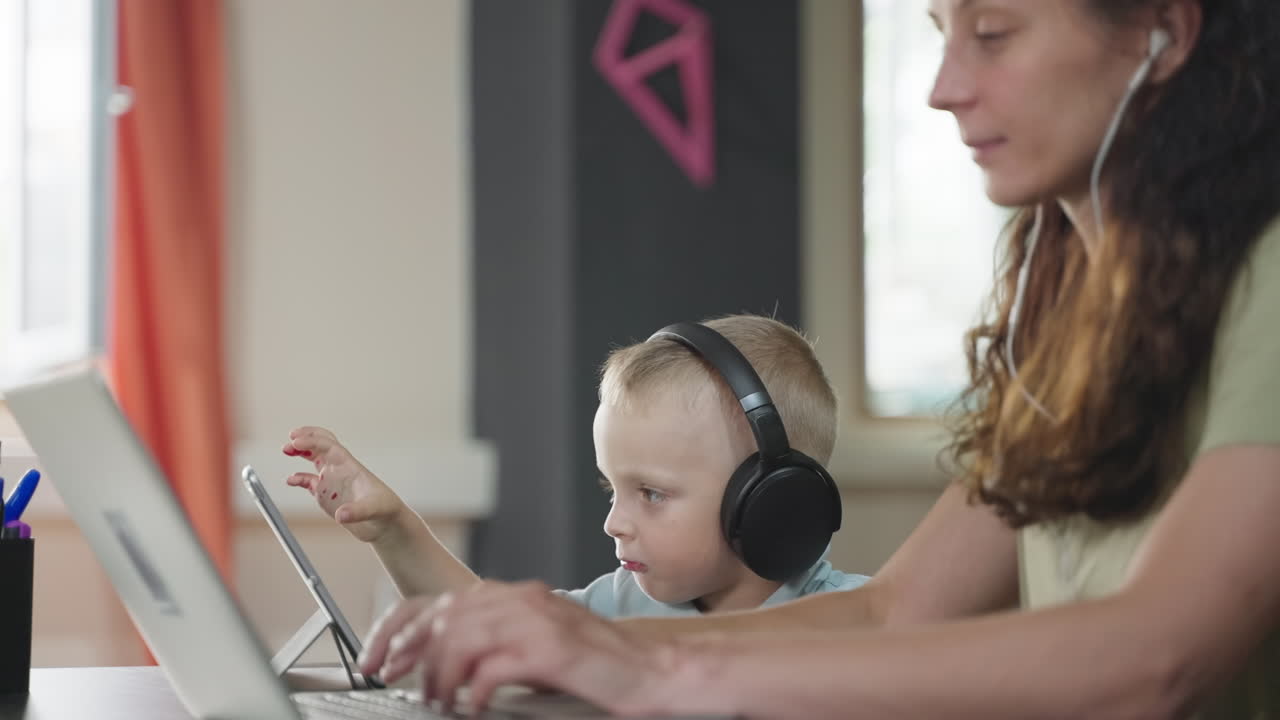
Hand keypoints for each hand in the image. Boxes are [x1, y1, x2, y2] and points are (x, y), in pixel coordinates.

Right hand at [281, 426, 405, 542]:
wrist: (386, 524)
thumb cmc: (385, 510)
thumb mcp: (373, 510)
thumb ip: (357, 512)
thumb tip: (341, 515)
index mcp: (349, 466)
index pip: (329, 445)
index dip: (312, 441)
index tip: (296, 442)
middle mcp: (339, 470)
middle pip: (321, 444)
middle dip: (306, 438)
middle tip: (291, 438)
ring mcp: (332, 481)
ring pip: (314, 459)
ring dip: (300, 452)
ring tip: (286, 449)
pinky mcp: (326, 495)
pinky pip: (309, 482)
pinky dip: (299, 478)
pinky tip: (291, 480)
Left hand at [358, 582, 683, 715]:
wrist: (647, 668)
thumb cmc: (591, 665)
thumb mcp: (530, 647)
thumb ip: (489, 643)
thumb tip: (432, 662)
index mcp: (512, 596)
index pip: (437, 601)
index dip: (396, 629)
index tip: (375, 659)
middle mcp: (520, 600)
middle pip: (440, 616)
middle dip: (405, 651)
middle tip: (390, 680)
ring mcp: (536, 620)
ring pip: (459, 637)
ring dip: (437, 674)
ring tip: (436, 701)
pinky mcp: (551, 648)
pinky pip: (492, 666)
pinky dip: (472, 689)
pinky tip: (470, 706)